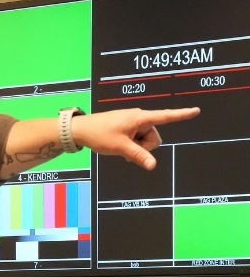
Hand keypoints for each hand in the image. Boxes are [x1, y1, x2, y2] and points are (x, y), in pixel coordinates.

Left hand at [73, 107, 199, 169]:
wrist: (81, 130)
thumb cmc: (100, 134)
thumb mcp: (120, 148)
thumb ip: (138, 156)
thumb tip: (152, 165)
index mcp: (139, 118)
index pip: (165, 116)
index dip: (181, 115)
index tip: (196, 111)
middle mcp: (139, 118)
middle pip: (154, 137)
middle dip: (144, 147)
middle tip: (126, 150)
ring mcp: (133, 123)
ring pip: (145, 141)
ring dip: (136, 148)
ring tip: (120, 148)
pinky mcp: (127, 127)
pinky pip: (136, 140)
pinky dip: (131, 146)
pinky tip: (120, 148)